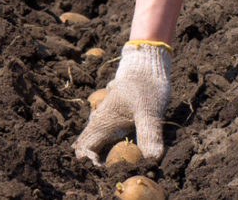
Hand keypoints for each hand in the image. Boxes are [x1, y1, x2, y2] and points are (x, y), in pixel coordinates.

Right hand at [72, 41, 171, 164]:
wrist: (146, 66)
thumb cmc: (145, 87)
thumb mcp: (150, 112)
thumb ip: (149, 135)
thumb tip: (152, 159)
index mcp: (102, 122)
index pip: (85, 149)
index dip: (91, 163)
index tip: (107, 169)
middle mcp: (99, 121)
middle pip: (89, 147)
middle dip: (97, 161)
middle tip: (115, 169)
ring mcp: (106, 118)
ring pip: (98, 140)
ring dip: (104, 154)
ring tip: (120, 163)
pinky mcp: (115, 116)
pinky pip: (107, 135)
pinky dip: (111, 145)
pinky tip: (124, 150)